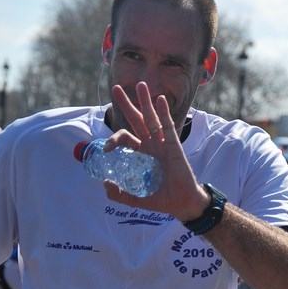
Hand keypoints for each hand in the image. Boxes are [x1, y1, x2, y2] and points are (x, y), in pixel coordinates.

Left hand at [103, 83, 208, 221]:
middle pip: (136, 120)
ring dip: (145, 101)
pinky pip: (167, 125)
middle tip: (116, 89)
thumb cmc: (162, 200)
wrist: (182, 203)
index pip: (125, 138)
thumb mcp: (136, 199)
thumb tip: (105, 184)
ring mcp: (162, 144)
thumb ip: (120, 195)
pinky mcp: (174, 145)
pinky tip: (159, 99)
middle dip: (126, 104)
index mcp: (140, 155)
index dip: (113, 139)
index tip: (107, 149)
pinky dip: (163, 112)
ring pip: (151, 118)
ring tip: (141, 85)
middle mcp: (150, 145)